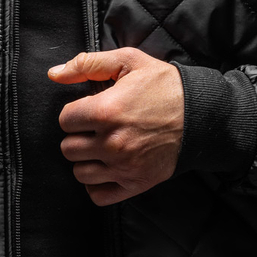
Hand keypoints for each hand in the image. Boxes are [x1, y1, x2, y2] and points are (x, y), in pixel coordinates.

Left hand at [48, 47, 183, 205]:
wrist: (202, 114)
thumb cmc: (165, 85)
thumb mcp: (129, 61)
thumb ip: (87, 64)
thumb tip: (54, 74)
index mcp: (106, 111)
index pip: (65, 120)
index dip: (75, 113)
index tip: (90, 110)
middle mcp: (112, 142)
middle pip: (69, 148)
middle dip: (79, 136)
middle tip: (96, 128)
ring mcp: (123, 166)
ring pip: (80, 172)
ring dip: (87, 160)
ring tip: (101, 147)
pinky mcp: (136, 183)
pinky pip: (99, 195)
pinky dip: (97, 184)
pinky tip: (106, 168)